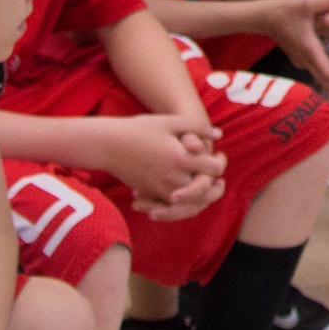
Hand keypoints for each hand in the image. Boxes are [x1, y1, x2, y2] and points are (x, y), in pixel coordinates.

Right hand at [97, 113, 223, 216]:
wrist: (108, 145)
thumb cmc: (139, 129)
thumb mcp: (169, 122)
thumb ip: (197, 128)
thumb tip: (219, 135)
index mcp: (180, 157)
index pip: (213, 169)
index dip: (220, 163)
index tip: (219, 156)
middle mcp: (173, 176)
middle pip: (205, 191)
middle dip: (215, 187)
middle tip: (219, 181)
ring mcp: (161, 188)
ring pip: (190, 204)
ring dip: (201, 199)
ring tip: (206, 188)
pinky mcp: (151, 194)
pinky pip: (172, 207)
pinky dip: (182, 205)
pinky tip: (187, 195)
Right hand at [268, 0, 328, 93]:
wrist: (266, 17)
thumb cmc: (286, 10)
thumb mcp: (306, 2)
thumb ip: (328, 3)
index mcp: (309, 50)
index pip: (328, 73)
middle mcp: (305, 59)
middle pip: (326, 81)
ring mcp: (301, 61)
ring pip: (322, 79)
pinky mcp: (300, 59)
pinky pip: (318, 72)